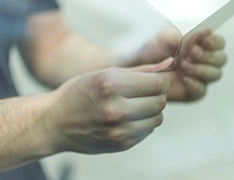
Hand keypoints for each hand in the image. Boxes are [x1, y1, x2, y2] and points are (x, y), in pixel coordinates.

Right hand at [45, 59, 171, 153]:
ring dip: (152, 109)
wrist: (56, 123)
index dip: (162, 80)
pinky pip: (148, 130)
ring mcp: (119, 131)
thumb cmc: (80, 92)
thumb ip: (140, 69)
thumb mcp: (105, 73)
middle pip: (160, 101)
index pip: (157, 83)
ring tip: (136, 104)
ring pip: (158, 117)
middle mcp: (116, 110)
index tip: (155, 79)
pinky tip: (129, 117)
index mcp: (111, 85)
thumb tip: (169, 63)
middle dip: (157, 94)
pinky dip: (144, 122)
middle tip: (145, 91)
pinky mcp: (121, 144)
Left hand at [135, 28, 226, 100]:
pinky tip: (184, 79)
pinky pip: (202, 90)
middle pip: (221, 59)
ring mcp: (199, 77)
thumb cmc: (153, 51)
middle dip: (208, 56)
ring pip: (215, 74)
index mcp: (200, 45)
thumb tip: (202, 31)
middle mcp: (203, 61)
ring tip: (183, 65)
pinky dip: (195, 84)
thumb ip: (179, 35)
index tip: (204, 42)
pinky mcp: (192, 92)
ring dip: (202, 69)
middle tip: (191, 53)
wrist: (139, 69)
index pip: (218, 43)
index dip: (215, 42)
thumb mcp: (162, 39)